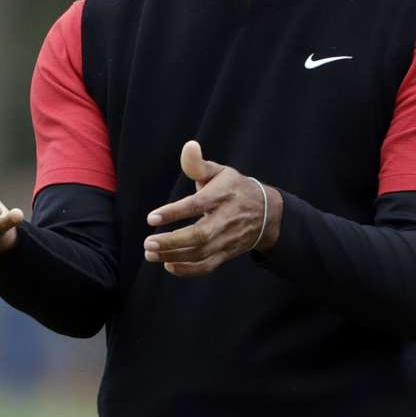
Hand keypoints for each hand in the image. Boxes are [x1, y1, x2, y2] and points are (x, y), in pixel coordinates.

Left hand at [142, 140, 282, 276]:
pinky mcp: (227, 253)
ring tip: (150, 253)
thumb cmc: (234, 188)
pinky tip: (168, 265)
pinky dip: (187, 270)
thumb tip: (188, 146)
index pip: (197, 205)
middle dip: (172, 242)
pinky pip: (207, 266)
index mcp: (222, 196)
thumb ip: (198, 164)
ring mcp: (228, 239)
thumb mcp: (219, 172)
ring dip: (174, 256)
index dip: (174, 212)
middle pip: (200, 235)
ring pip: (201, 253)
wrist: (267, 213)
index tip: (152, 218)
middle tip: (148, 243)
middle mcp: (226, 219)